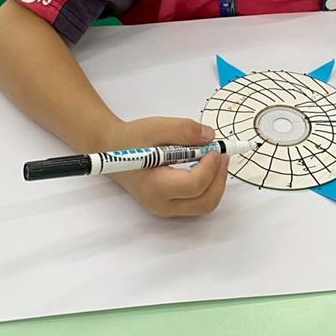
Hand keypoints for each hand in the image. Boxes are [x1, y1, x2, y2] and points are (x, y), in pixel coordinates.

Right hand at [107, 117, 228, 217]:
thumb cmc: (132, 139)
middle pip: (205, 202)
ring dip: (216, 183)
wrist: (112, 149)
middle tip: (222, 155)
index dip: (210, 166)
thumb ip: (183, 130)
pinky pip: (198, 202)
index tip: (214, 148)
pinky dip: (208, 185)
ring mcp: (166, 208)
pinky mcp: (170, 204)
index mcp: (155, 187)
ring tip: (215, 159)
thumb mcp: (156, 127)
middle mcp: (161, 204)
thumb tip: (210, 136)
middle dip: (219, 178)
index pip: (194, 185)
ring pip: (204, 205)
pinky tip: (205, 166)